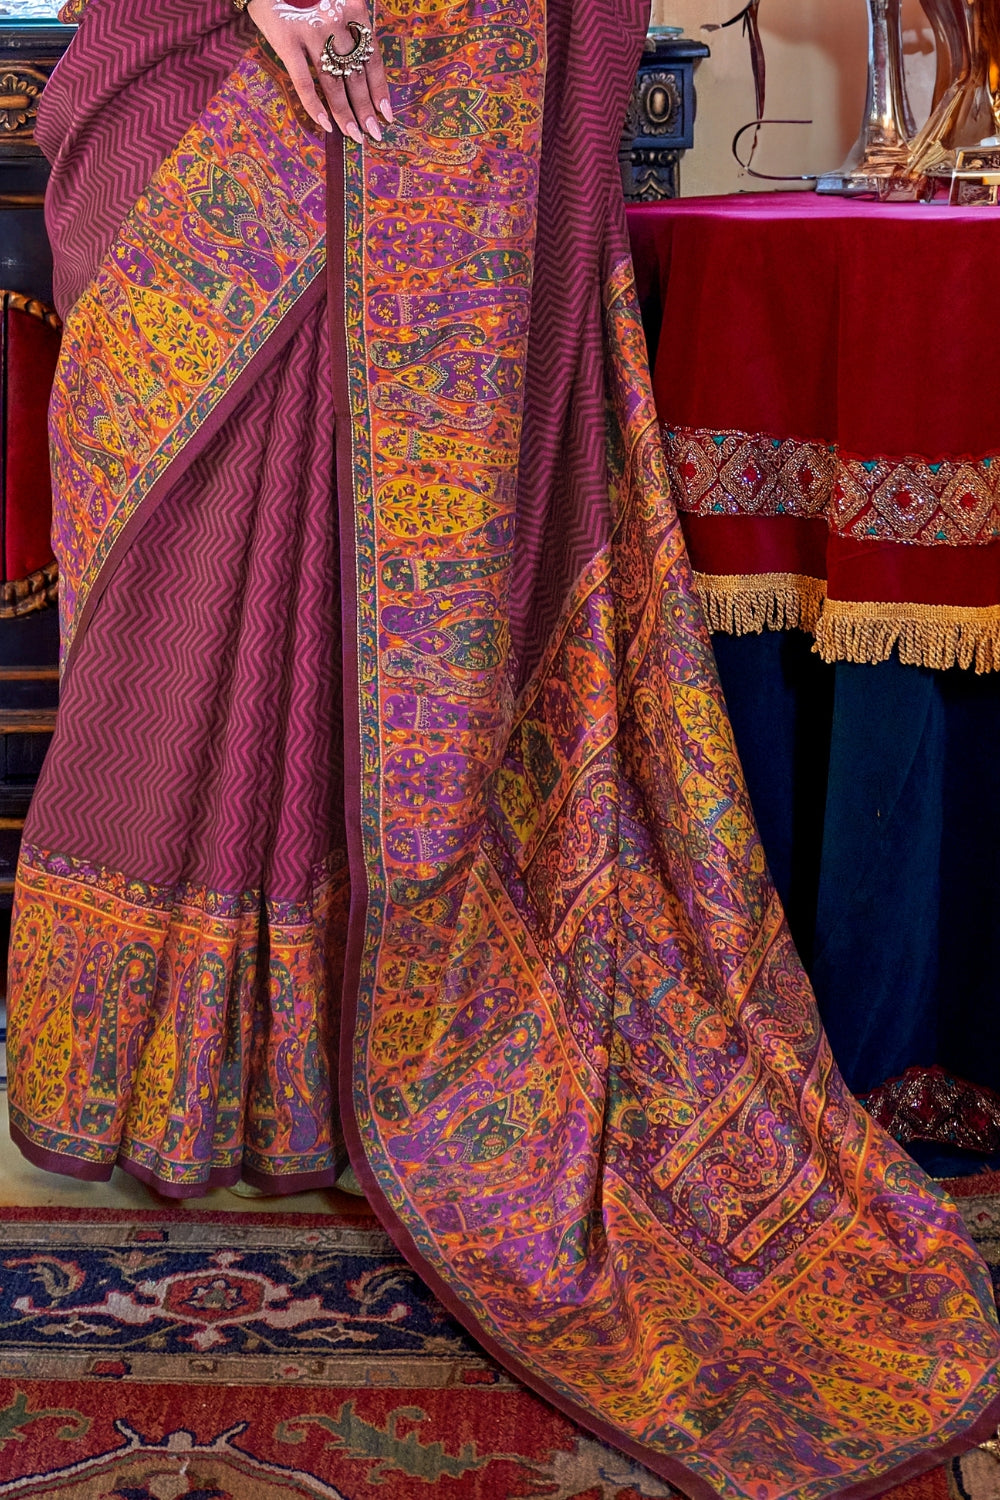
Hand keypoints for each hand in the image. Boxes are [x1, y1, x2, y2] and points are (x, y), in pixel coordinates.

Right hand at [246, 0, 391, 142]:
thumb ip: (350, 24)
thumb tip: (360, 64)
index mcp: (354, 9)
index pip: (372, 58)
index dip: (379, 89)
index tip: (386, 114)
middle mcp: (336, 22)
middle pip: (356, 75)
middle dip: (365, 109)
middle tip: (373, 133)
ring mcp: (311, 32)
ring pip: (333, 82)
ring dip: (345, 113)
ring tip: (354, 135)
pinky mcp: (286, 40)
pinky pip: (303, 81)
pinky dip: (314, 105)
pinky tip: (325, 124)